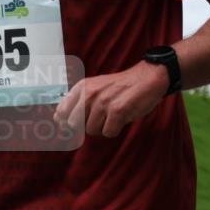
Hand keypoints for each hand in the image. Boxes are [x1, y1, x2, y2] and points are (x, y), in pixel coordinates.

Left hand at [53, 61, 167, 137]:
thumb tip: (60, 120)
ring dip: (104, 127)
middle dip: (87, 126)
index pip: (61, 112)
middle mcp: (89, 94)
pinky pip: (109, 132)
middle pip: (75, 125)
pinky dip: (116, 129)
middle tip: (102, 119)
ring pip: (92, 130)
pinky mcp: (117, 110)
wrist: (149, 77)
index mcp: (82, 87)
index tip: (78, 123)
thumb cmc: (123, 86)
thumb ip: (79, 102)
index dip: (67, 122)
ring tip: (115, 116)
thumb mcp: (97, 87)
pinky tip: (123, 118)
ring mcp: (103, 102)